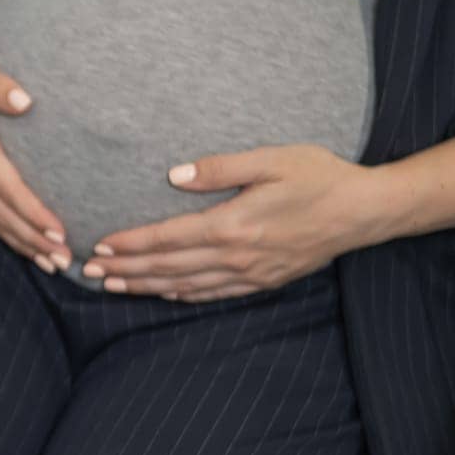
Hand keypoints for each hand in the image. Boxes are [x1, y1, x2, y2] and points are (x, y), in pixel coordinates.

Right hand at [0, 40, 71, 270]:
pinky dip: (4, 233)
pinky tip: (24, 245)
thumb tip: (25, 101)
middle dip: (33, 239)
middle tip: (65, 259)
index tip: (60, 231)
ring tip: (51, 262)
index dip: (34, 212)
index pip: (8, 187)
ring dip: (20, 243)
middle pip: (1, 213)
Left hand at [83, 145, 386, 300]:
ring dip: (146, 287)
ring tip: (113, 286)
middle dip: (125, 270)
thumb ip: (219, 168)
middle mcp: (237, 256)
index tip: (99, 246)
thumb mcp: (270, 160)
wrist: (366, 212)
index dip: (130, 244)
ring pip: (186, 285)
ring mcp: (251, 274)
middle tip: (89, 272)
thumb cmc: (319, 176)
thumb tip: (173, 175)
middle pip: (168, 268)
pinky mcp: (264, 281)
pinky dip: (183, 295)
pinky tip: (164, 292)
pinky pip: (214, 294)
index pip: (167, 239)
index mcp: (233, 225)